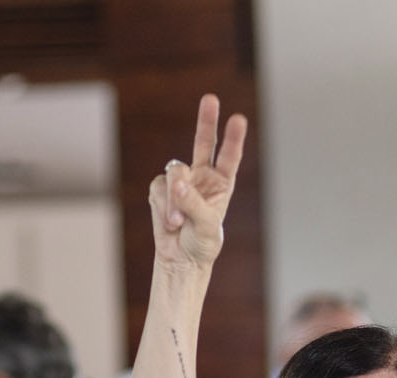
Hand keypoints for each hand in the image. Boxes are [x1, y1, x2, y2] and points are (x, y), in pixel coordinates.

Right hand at [148, 95, 247, 272]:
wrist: (179, 259)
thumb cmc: (201, 244)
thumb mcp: (206, 227)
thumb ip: (193, 203)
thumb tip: (176, 182)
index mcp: (222, 184)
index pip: (229, 157)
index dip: (233, 138)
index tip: (238, 119)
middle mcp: (203, 176)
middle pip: (204, 142)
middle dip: (206, 121)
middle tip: (211, 99)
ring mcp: (181, 180)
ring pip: (174, 171)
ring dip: (175, 199)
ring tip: (179, 223)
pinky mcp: (161, 188)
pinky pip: (158, 187)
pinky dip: (162, 205)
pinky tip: (169, 221)